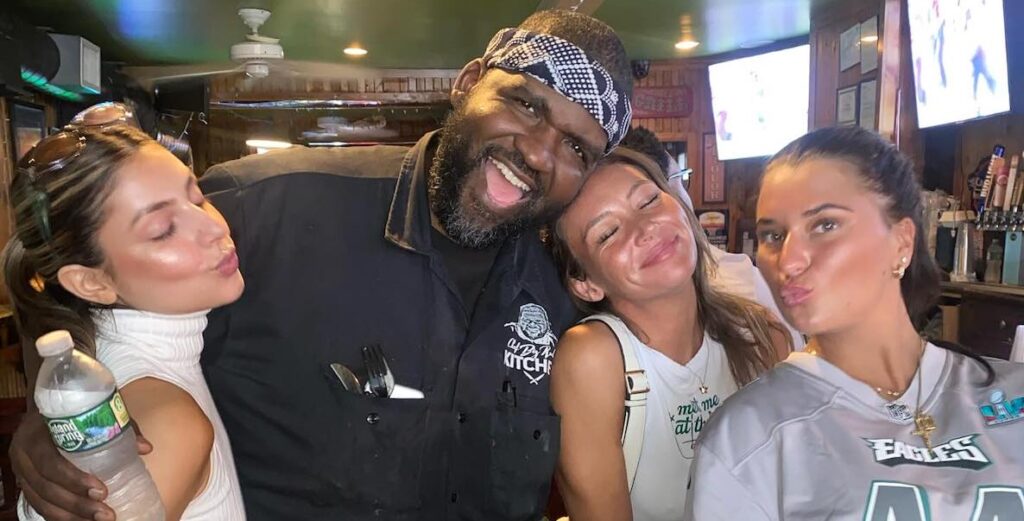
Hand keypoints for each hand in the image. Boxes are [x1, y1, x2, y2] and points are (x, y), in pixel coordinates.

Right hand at [10, 410, 153, 520]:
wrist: (45, 409)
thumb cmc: (73, 410)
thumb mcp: (94, 411)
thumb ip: (118, 426)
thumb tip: (145, 448)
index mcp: (35, 433)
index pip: (50, 462)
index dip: (74, 480)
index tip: (102, 491)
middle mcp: (22, 455)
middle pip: (46, 488)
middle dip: (77, 505)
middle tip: (106, 514)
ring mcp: (21, 472)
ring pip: (41, 503)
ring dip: (71, 517)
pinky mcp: (25, 485)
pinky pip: (40, 507)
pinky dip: (61, 518)